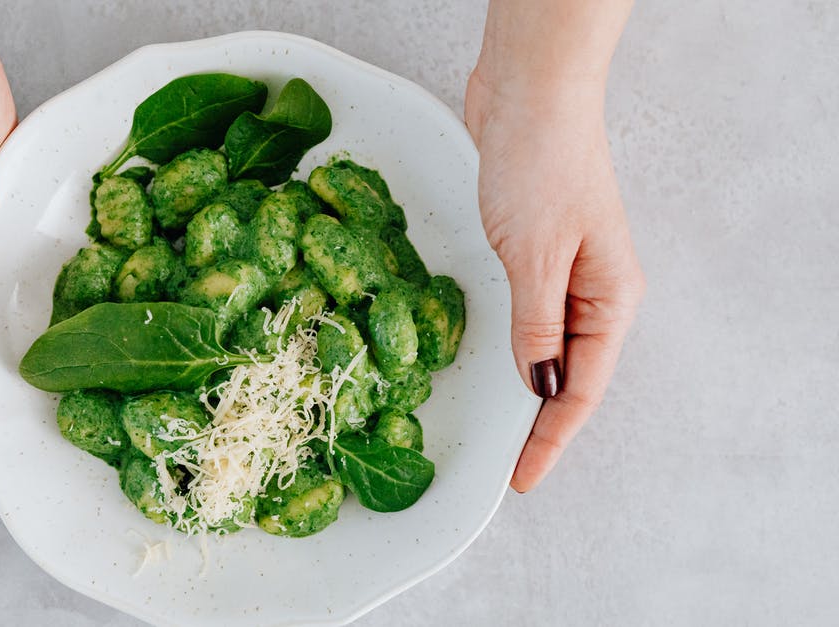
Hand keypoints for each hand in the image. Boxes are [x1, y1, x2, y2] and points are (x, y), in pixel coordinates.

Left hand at [464, 69, 644, 492]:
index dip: (551, 438)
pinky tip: (498, 363)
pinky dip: (515, 344)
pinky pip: (529, 314)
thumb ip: (535, 326)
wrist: (528, 94)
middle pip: (571, 375)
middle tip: (508, 466)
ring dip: (528, 387)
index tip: (522, 477)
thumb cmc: (542, 164)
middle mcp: (596, 291)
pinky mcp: (537, 251)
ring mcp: (567, 271)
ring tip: (501, 431)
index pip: (581, 388)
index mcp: (611, 297)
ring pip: (550, 347)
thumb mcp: (535, 256)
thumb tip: (538, 385)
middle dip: (542, 423)